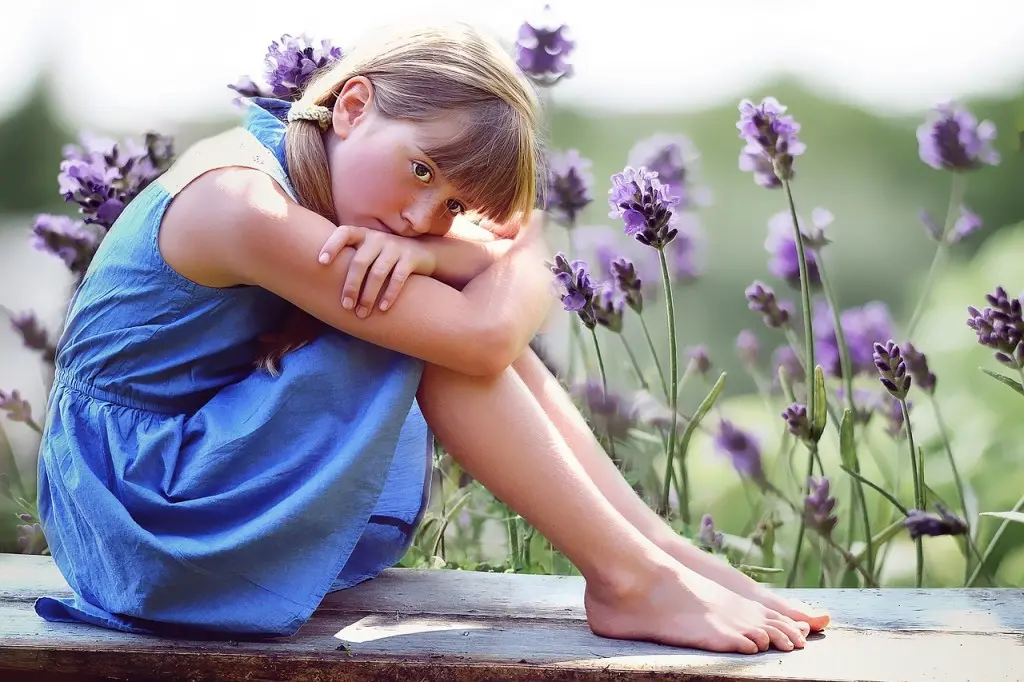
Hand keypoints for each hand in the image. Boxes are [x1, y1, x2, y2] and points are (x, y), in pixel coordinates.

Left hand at [317, 225, 435, 316]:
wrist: (423, 252)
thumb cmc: (385, 256)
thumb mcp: (368, 250)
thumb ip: (349, 256)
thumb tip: (318, 278)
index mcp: (362, 235)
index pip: (344, 234)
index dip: (331, 246)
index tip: (321, 263)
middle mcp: (377, 238)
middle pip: (359, 262)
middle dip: (351, 286)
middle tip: (346, 306)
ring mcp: (395, 247)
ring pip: (378, 272)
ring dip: (368, 295)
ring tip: (362, 313)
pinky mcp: (410, 258)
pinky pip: (398, 278)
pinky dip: (390, 294)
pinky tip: (382, 308)